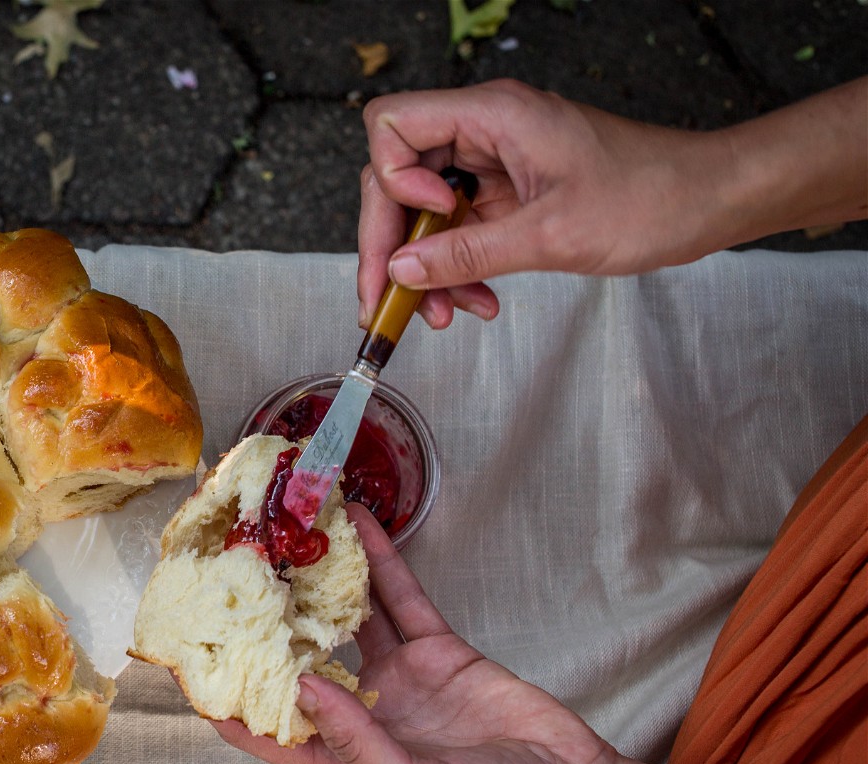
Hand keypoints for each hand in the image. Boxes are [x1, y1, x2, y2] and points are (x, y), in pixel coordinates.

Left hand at [213, 503, 623, 763]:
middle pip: (301, 662)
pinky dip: (380, 562)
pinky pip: (400, 598)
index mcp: (346, 759)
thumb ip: (357, 742)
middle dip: (267, 627)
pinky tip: (357, 528)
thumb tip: (303, 688)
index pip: (271, 735)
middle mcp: (363, 714)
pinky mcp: (438, 649)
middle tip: (233, 580)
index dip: (230, 709)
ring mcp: (399, 677)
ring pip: (347, 618)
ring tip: (287, 536)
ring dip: (319, 581)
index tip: (193, 670)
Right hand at [357, 77, 867, 330]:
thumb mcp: (551, 235)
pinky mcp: (508, 192)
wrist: (710, 201)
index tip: (426, 224)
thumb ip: (467, 254)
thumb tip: (400, 271)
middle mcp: (485, 131)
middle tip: (387, 302)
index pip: (393, 124)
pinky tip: (479, 301)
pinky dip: (459, 268)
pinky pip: (459, 229)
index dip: (393, 180)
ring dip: (425, 267)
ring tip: (445, 315)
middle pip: (397, 178)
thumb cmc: (650, 198)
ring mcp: (494, 162)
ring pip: (424, 212)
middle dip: (390, 243)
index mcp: (493, 114)